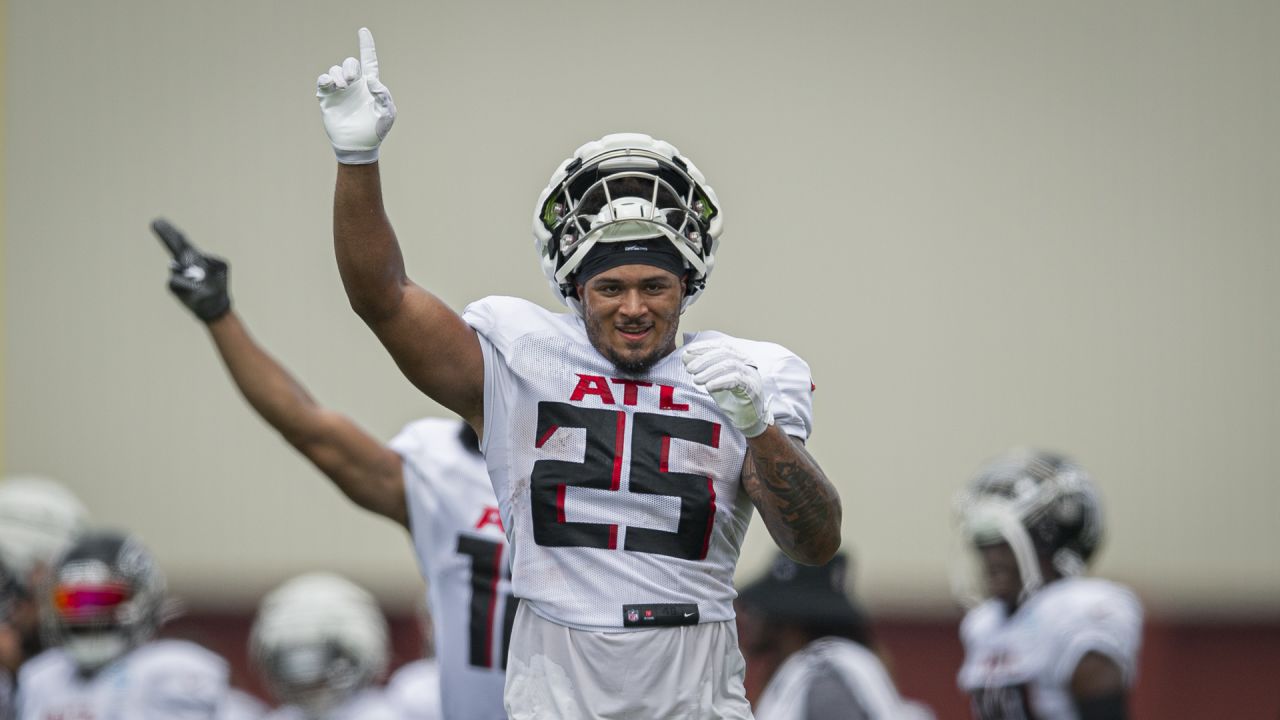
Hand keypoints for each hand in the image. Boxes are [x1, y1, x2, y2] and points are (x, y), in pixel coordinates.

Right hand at [151, 218, 230, 322]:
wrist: (215, 306)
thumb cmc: (218, 286)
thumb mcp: (221, 268)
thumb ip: (212, 260)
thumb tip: (195, 263)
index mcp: (194, 257)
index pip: (181, 242)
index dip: (171, 232)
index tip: (159, 221)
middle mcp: (183, 264)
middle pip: (173, 246)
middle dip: (166, 234)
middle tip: (156, 222)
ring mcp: (177, 274)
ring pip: (177, 267)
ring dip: (190, 273)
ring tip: (200, 284)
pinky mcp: (174, 286)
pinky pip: (178, 281)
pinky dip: (189, 285)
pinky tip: (195, 290)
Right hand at [316, 27, 396, 163]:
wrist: (358, 145)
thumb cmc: (376, 130)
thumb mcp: (387, 113)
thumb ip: (383, 95)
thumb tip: (371, 80)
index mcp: (370, 85)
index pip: (369, 60)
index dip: (366, 45)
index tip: (363, 31)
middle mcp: (354, 85)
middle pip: (350, 63)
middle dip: (350, 67)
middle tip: (351, 81)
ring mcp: (340, 91)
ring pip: (335, 70)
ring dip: (339, 75)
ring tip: (343, 88)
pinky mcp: (328, 98)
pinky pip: (323, 80)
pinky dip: (325, 79)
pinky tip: (331, 86)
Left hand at [682, 341, 773, 437]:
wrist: (747, 419)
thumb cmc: (731, 400)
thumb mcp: (713, 382)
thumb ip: (702, 370)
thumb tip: (685, 356)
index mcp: (738, 357)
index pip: (721, 346)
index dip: (704, 347)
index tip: (688, 352)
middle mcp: (746, 363)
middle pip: (724, 352)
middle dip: (704, 359)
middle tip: (689, 368)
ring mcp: (751, 374)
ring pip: (730, 364)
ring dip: (710, 371)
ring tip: (696, 379)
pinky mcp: (752, 387)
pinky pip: (736, 379)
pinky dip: (720, 381)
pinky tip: (708, 386)